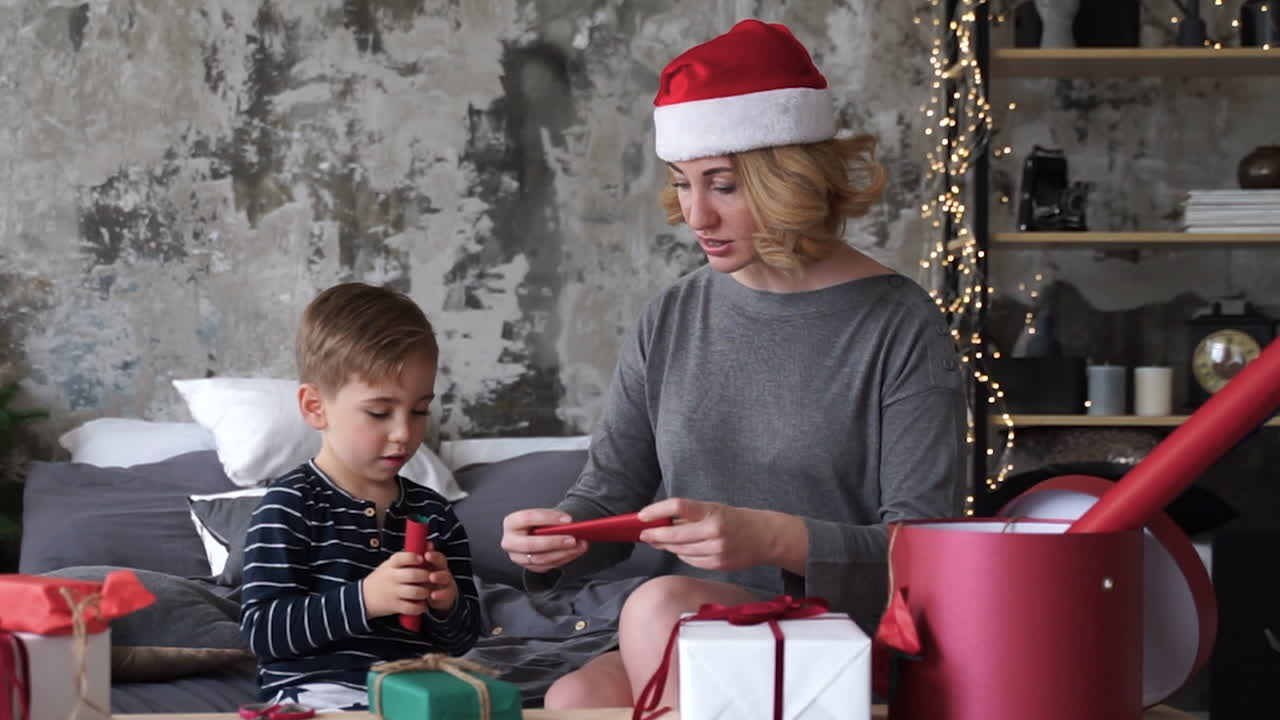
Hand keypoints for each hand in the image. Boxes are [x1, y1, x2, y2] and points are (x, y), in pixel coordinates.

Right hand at [362, 550, 433, 618]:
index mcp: (390, 565)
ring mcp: (393, 592)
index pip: (401, 558)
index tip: (421, 559)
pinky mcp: (394, 606)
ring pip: (415, 592)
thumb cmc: (382, 578)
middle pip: (413, 575)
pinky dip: (420, 607)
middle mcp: (391, 578)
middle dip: (426, 576)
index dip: (413, 558)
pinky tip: (422, 604)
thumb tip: (429, 544)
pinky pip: (411, 607)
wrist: (363, 597)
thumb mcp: (390, 565)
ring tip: (427, 591)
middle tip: (431, 578)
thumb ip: (408, 557)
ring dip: (425, 592)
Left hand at [419, 542, 459, 613]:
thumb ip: (419, 558)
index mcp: (435, 563)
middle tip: (427, 556)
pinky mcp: (447, 594)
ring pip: (446, 577)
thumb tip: (420, 545)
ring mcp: (445, 582)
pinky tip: (433, 595)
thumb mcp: (421, 570)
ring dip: (439, 576)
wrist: (436, 597)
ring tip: (432, 577)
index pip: (436, 555)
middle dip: (436, 559)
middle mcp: (442, 570)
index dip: (432, 553)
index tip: (426, 553)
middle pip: (442, 562)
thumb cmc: (425, 580)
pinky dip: (440, 594)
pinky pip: (446, 593)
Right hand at [501, 508, 587, 572]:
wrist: (533, 533)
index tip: (568, 519)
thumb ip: (551, 520)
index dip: (548, 518)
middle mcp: (510, 542)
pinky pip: (547, 567)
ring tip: (581, 546)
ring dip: (563, 553)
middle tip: (573, 539)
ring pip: (540, 559)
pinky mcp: (528, 567)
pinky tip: (575, 552)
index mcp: (511, 523)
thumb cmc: (539, 522)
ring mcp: (518, 557)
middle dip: (554, 542)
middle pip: (530, 545)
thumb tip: (571, 526)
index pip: (527, 518)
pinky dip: (563, 559)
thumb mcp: (542, 517)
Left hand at [636, 498, 807, 572]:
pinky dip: (682, 554)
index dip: (656, 511)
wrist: (767, 537)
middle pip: (675, 535)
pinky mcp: (718, 565)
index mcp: (713, 512)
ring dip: (666, 546)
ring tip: (657, 540)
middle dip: (655, 535)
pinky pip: (691, 561)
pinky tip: (679, 549)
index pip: (678, 507)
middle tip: (643, 534)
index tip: (642, 515)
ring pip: (680, 551)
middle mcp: (715, 532)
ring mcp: (717, 552)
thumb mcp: (716, 509)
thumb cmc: (739, 519)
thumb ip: (692, 515)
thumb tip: (662, 520)